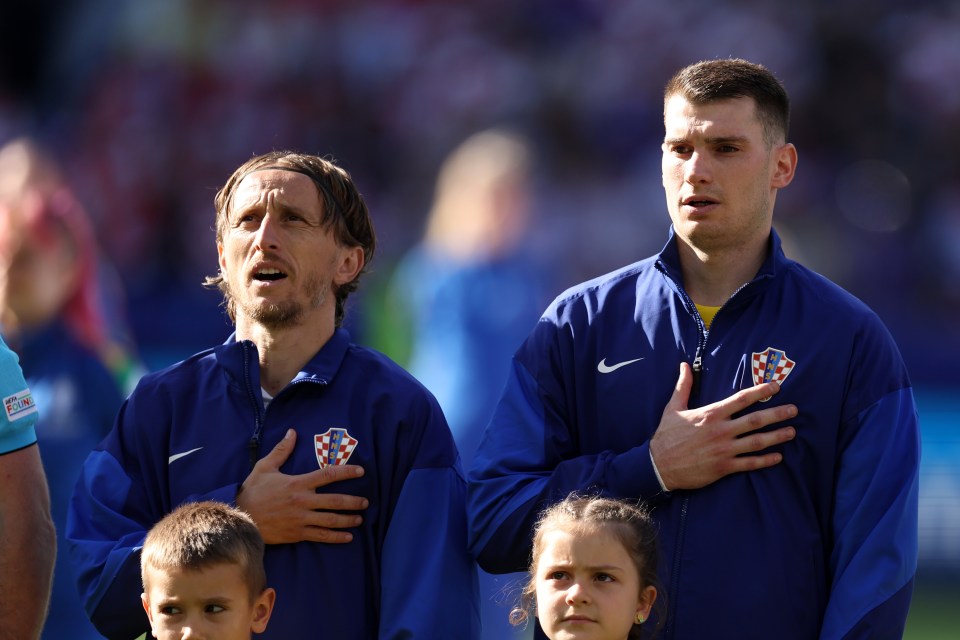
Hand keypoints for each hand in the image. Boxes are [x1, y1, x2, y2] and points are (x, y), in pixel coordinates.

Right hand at [236, 429, 368, 543]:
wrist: (240, 518)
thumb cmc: (253, 491)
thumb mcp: (264, 467)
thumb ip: (281, 450)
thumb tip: (292, 432)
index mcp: (297, 483)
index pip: (328, 474)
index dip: (347, 472)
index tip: (361, 471)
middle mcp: (303, 501)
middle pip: (335, 501)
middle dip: (353, 501)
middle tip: (366, 501)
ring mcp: (301, 519)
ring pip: (331, 520)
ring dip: (348, 520)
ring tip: (360, 519)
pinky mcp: (297, 534)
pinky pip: (321, 536)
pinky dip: (336, 537)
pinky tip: (348, 537)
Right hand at [649, 362, 796, 490]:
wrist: (659, 465)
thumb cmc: (667, 435)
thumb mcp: (673, 407)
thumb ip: (683, 386)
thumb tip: (683, 365)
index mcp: (711, 414)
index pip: (742, 399)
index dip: (761, 391)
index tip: (776, 386)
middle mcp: (721, 430)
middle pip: (756, 420)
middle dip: (778, 414)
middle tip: (794, 410)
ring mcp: (724, 450)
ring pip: (757, 442)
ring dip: (777, 437)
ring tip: (792, 432)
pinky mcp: (724, 467)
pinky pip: (750, 463)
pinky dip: (765, 460)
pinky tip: (778, 457)